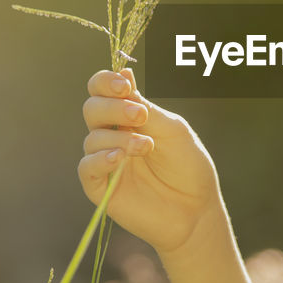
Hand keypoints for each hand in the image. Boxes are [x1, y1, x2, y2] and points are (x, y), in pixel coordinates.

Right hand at [78, 69, 223, 257]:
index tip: (124, 85)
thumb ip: (145, 106)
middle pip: (92, 109)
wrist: (196, 210)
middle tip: (141, 116)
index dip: (106, 82)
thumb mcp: (172, 130)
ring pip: (92, 138)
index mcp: (129, 117)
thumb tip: (124, 73)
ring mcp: (105, 161)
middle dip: (114, 108)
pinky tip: (119, 158)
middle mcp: (113, 135)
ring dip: (119, 137)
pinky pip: (86, 167)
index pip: (102, 90)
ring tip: (146, 147)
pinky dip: (100, 159)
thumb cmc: (188, 167)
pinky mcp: (100, 187)